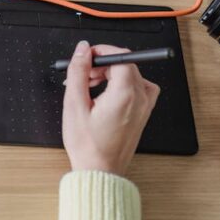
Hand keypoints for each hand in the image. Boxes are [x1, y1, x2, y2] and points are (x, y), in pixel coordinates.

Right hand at [62, 41, 159, 175]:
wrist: (99, 170)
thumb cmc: (87, 144)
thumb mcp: (74, 104)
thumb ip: (78, 72)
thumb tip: (82, 49)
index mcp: (125, 94)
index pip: (121, 57)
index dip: (102, 51)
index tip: (86, 57)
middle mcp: (140, 99)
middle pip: (126, 64)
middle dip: (102, 64)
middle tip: (82, 75)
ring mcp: (144, 107)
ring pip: (132, 75)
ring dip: (111, 74)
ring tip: (90, 86)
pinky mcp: (143, 113)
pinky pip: (137, 88)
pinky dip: (121, 85)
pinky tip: (105, 94)